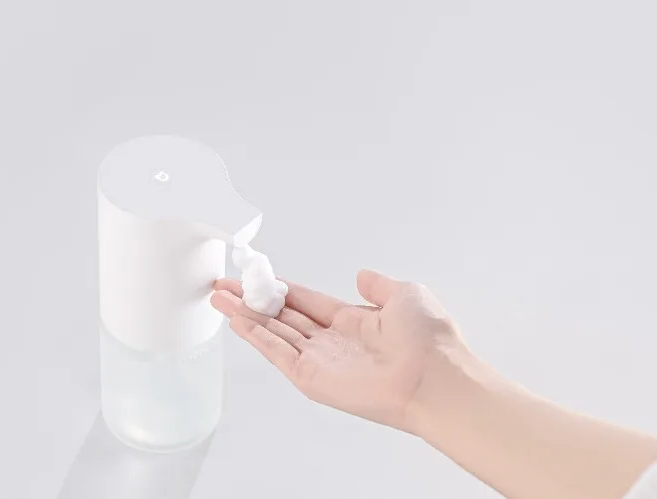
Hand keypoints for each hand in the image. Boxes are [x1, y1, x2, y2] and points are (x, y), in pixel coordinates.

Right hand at [210, 269, 465, 433]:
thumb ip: (378, 285)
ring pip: (273, 334)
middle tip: (224, 287)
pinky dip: (255, 337)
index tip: (256, 277)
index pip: (305, 302)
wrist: (437, 378)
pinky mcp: (312, 379)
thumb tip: (362, 274)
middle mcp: (333, 343)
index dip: (279, 288)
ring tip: (219, 299)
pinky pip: (277, 354)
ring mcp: (321, 362)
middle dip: (251, 301)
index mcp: (353, 322)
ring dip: (244, 317)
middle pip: (281, 317)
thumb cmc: (431, 341)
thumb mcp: (406, 295)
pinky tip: (237, 321)